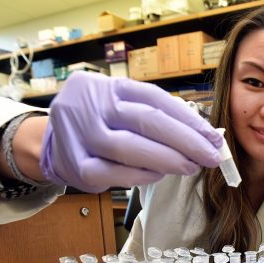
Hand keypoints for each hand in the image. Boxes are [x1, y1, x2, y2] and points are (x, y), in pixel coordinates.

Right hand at [39, 71, 222, 191]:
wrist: (50, 140)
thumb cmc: (100, 122)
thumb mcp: (121, 105)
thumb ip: (155, 116)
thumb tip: (203, 136)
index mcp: (109, 86)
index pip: (155, 99)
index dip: (188, 119)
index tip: (214, 137)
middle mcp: (92, 105)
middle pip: (146, 120)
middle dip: (185, 141)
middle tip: (211, 156)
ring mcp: (80, 134)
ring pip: (129, 148)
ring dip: (166, 160)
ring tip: (191, 167)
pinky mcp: (75, 165)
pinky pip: (113, 173)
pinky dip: (141, 176)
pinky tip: (159, 175)